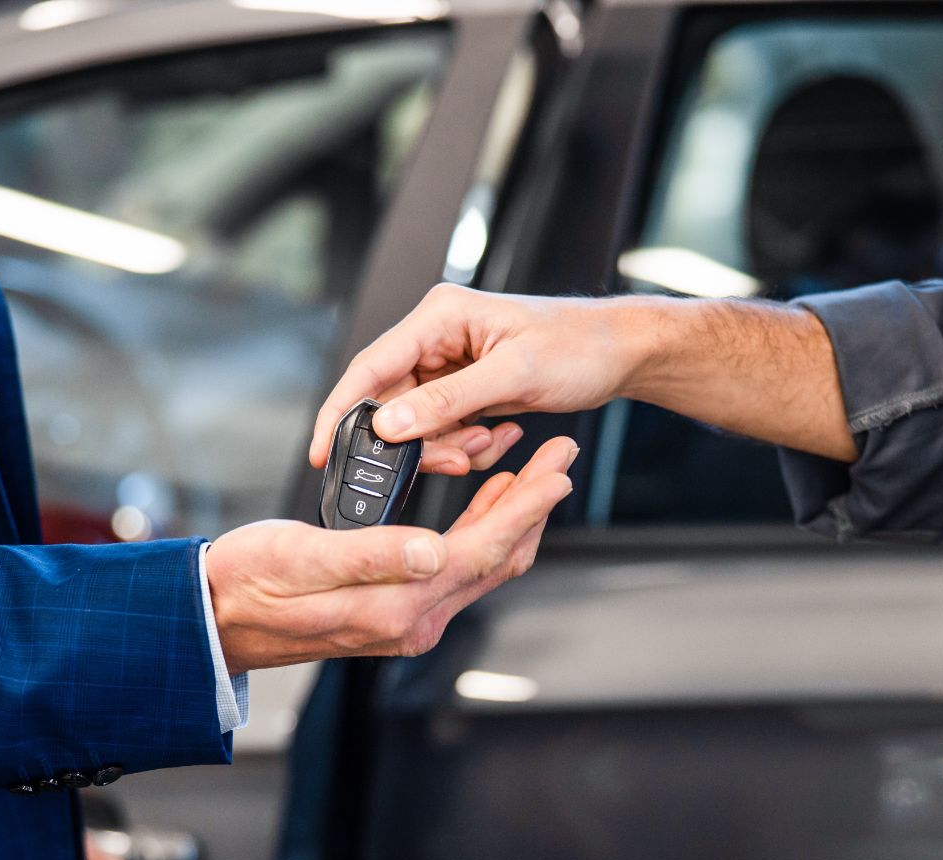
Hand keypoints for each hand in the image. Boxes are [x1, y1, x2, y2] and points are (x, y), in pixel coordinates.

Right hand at [210, 436, 577, 671]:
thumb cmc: (250, 583)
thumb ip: (374, 556)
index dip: (526, 506)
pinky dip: (482, 528)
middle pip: (498, 557)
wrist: (217, 619)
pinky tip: (485, 498)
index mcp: (398, 608)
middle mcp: (413, 620)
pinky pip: (459, 568)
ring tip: (534, 469)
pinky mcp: (397, 610)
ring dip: (513, 515)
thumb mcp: (305, 558)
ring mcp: (408, 619)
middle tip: (561, 456)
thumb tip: (435, 550)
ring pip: (484, 563)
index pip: (484, 550)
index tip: (556, 468)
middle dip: (535, 505)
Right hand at [310, 285, 649, 474]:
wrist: (620, 353)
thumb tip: (389, 426)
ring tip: (490, 440)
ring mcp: (450, 366)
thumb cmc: (578, 347)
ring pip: (419, 424)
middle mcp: (436, 339)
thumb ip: (447, 402)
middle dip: (420, 441)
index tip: (322, 449)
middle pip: (393, 403)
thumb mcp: (513, 376)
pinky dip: (468, 444)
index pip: (371, 366)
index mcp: (439, 317)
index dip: (342, 410)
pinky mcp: (466, 390)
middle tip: (456, 458)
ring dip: (450, 446)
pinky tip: (501, 433)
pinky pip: (446, 429)